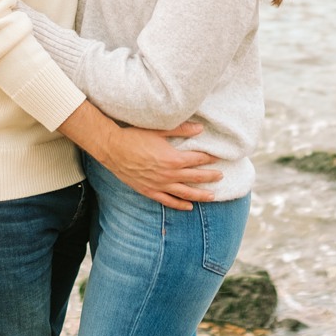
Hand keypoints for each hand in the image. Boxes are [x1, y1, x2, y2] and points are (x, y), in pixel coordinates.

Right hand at [100, 122, 221, 209]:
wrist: (114, 149)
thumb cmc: (136, 136)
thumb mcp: (159, 129)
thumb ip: (181, 129)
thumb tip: (200, 128)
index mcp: (173, 158)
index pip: (197, 159)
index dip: (209, 158)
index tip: (219, 157)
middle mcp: (169, 174)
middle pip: (195, 177)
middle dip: (210, 177)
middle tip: (221, 176)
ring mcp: (160, 185)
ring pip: (185, 194)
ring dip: (200, 195)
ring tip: (213, 196)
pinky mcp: (150, 191)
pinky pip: (169, 201)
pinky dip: (180, 205)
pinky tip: (189, 207)